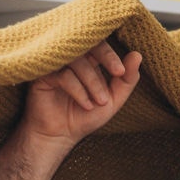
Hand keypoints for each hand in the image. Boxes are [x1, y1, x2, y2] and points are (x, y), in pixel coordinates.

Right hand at [21, 39, 142, 145]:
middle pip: (89, 44)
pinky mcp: (42, 74)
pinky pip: (63, 74)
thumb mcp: (112, 100)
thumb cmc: (85, 116)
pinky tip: (85, 104)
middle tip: (118, 74)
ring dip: (93, 82)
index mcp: (88, 60)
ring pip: (78, 61)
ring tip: (98, 102)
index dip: (111, 55)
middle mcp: (71, 58)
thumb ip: (127, 80)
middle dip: (106, 57)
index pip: (100, 44)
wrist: (61, 135)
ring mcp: (56, 64)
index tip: (121, 72)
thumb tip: (137, 55)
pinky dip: (78, 90)